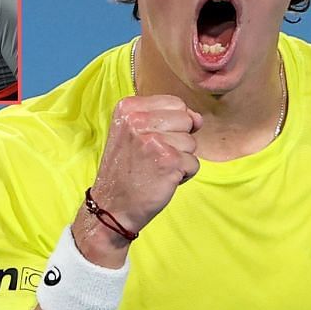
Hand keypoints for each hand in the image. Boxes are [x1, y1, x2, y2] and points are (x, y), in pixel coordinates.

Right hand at [73, 95, 201, 266]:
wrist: (112, 205)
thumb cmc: (127, 169)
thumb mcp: (134, 132)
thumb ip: (166, 118)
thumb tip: (198, 118)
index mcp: (128, 107)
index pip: (175, 103)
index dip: (171, 125)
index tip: (150, 141)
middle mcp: (138, 119)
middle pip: (186, 120)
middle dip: (178, 140)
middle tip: (153, 156)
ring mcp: (154, 140)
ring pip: (192, 142)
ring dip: (180, 159)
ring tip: (156, 168)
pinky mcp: (169, 161)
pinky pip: (194, 163)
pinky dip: (183, 176)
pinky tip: (161, 179)